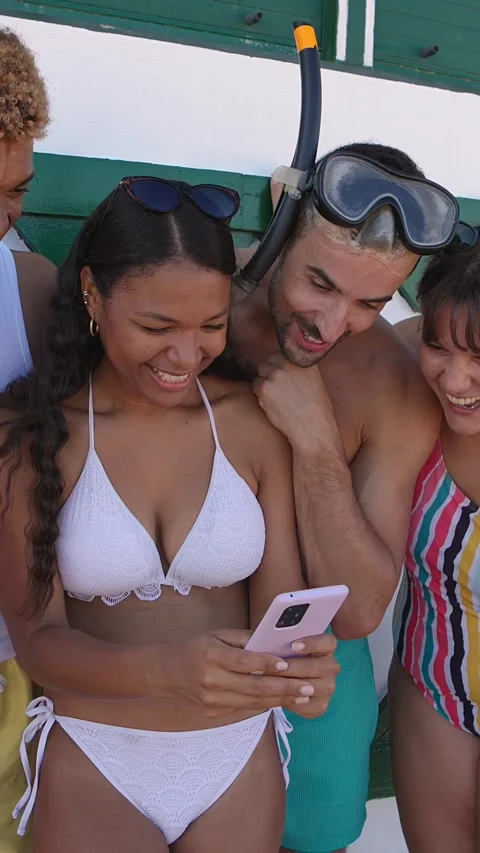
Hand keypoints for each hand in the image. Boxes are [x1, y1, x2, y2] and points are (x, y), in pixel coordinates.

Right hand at [168, 629, 337, 719]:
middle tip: (308, 686)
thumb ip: (244, 639)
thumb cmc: (194, 648)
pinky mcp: (214, 714)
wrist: (165, 673)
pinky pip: (244, 709)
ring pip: (252, 702)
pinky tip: (282, 700)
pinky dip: (265, 704)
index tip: (289, 665)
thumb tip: (273, 642)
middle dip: (284, 688)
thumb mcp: (216, 635)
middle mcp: (211, 680)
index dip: (268, 664)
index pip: (245, 662)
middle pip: (254, 687)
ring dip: (280, 699)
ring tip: (302, 695)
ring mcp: (212, 700)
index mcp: (211, 656)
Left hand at [253, 354, 342, 453]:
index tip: (285, 378)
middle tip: (281, 391)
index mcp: (302, 359)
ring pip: (260, 373)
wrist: (313, 428)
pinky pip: (255, 387)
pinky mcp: (264, 387)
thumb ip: (298, 368)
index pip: (281, 354)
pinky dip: (261, 396)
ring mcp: (275, 374)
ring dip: (265, 385)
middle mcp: (288, 363)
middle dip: (270, 374)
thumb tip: (282, 364)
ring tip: (280, 399)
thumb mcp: (313, 380)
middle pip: (268, 362)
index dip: (280, 367)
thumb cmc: (315, 409)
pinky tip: (275, 405)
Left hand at [280, 633, 339, 717]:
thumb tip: (266, 637)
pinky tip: (283, 698)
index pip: (329, 642)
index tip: (293, 645)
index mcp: (324, 647)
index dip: (314, 643)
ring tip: (279, 684)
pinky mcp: (322, 704)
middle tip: (280, 667)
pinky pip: (316, 706)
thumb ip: (275, 639)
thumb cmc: (277, 656)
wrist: (275, 679)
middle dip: (299, 667)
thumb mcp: (275, 644)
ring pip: (323, 686)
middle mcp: (330, 666)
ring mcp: (328, 685)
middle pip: (325, 666)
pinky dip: (300, 703)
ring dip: (300, 686)